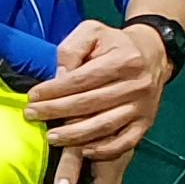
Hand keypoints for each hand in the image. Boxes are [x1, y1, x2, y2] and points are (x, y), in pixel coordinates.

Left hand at [25, 20, 170, 183]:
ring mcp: (142, 106)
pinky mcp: (146, 122)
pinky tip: (82, 151)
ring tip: (51, 137)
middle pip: (90, 104)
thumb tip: (59, 77)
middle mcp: (136, 85)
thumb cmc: (114, 44)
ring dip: (74, 136)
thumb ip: (71, 49)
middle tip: (32, 115)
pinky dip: (103, 150)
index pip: (81, 80)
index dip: (54, 91)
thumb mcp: (92, 32)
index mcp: (123, 60)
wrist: (152, 54)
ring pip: (105, 126)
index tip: (32, 97)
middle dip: (56, 112)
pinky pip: (124, 142)